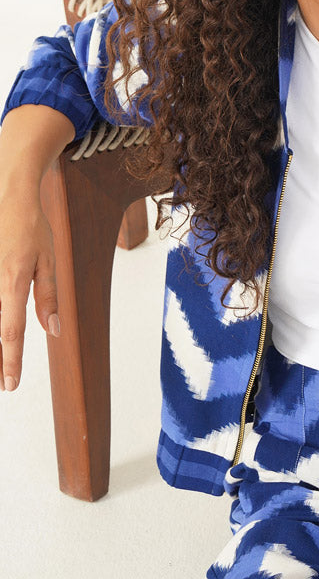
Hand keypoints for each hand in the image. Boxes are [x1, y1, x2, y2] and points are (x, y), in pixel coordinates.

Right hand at [0, 185, 59, 391]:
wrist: (9, 193)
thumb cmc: (32, 226)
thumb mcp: (49, 259)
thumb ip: (48, 295)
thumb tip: (53, 329)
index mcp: (13, 281)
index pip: (10, 331)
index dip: (11, 361)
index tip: (11, 384)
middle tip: (3, 382)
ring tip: (1, 362)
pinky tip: (1, 323)